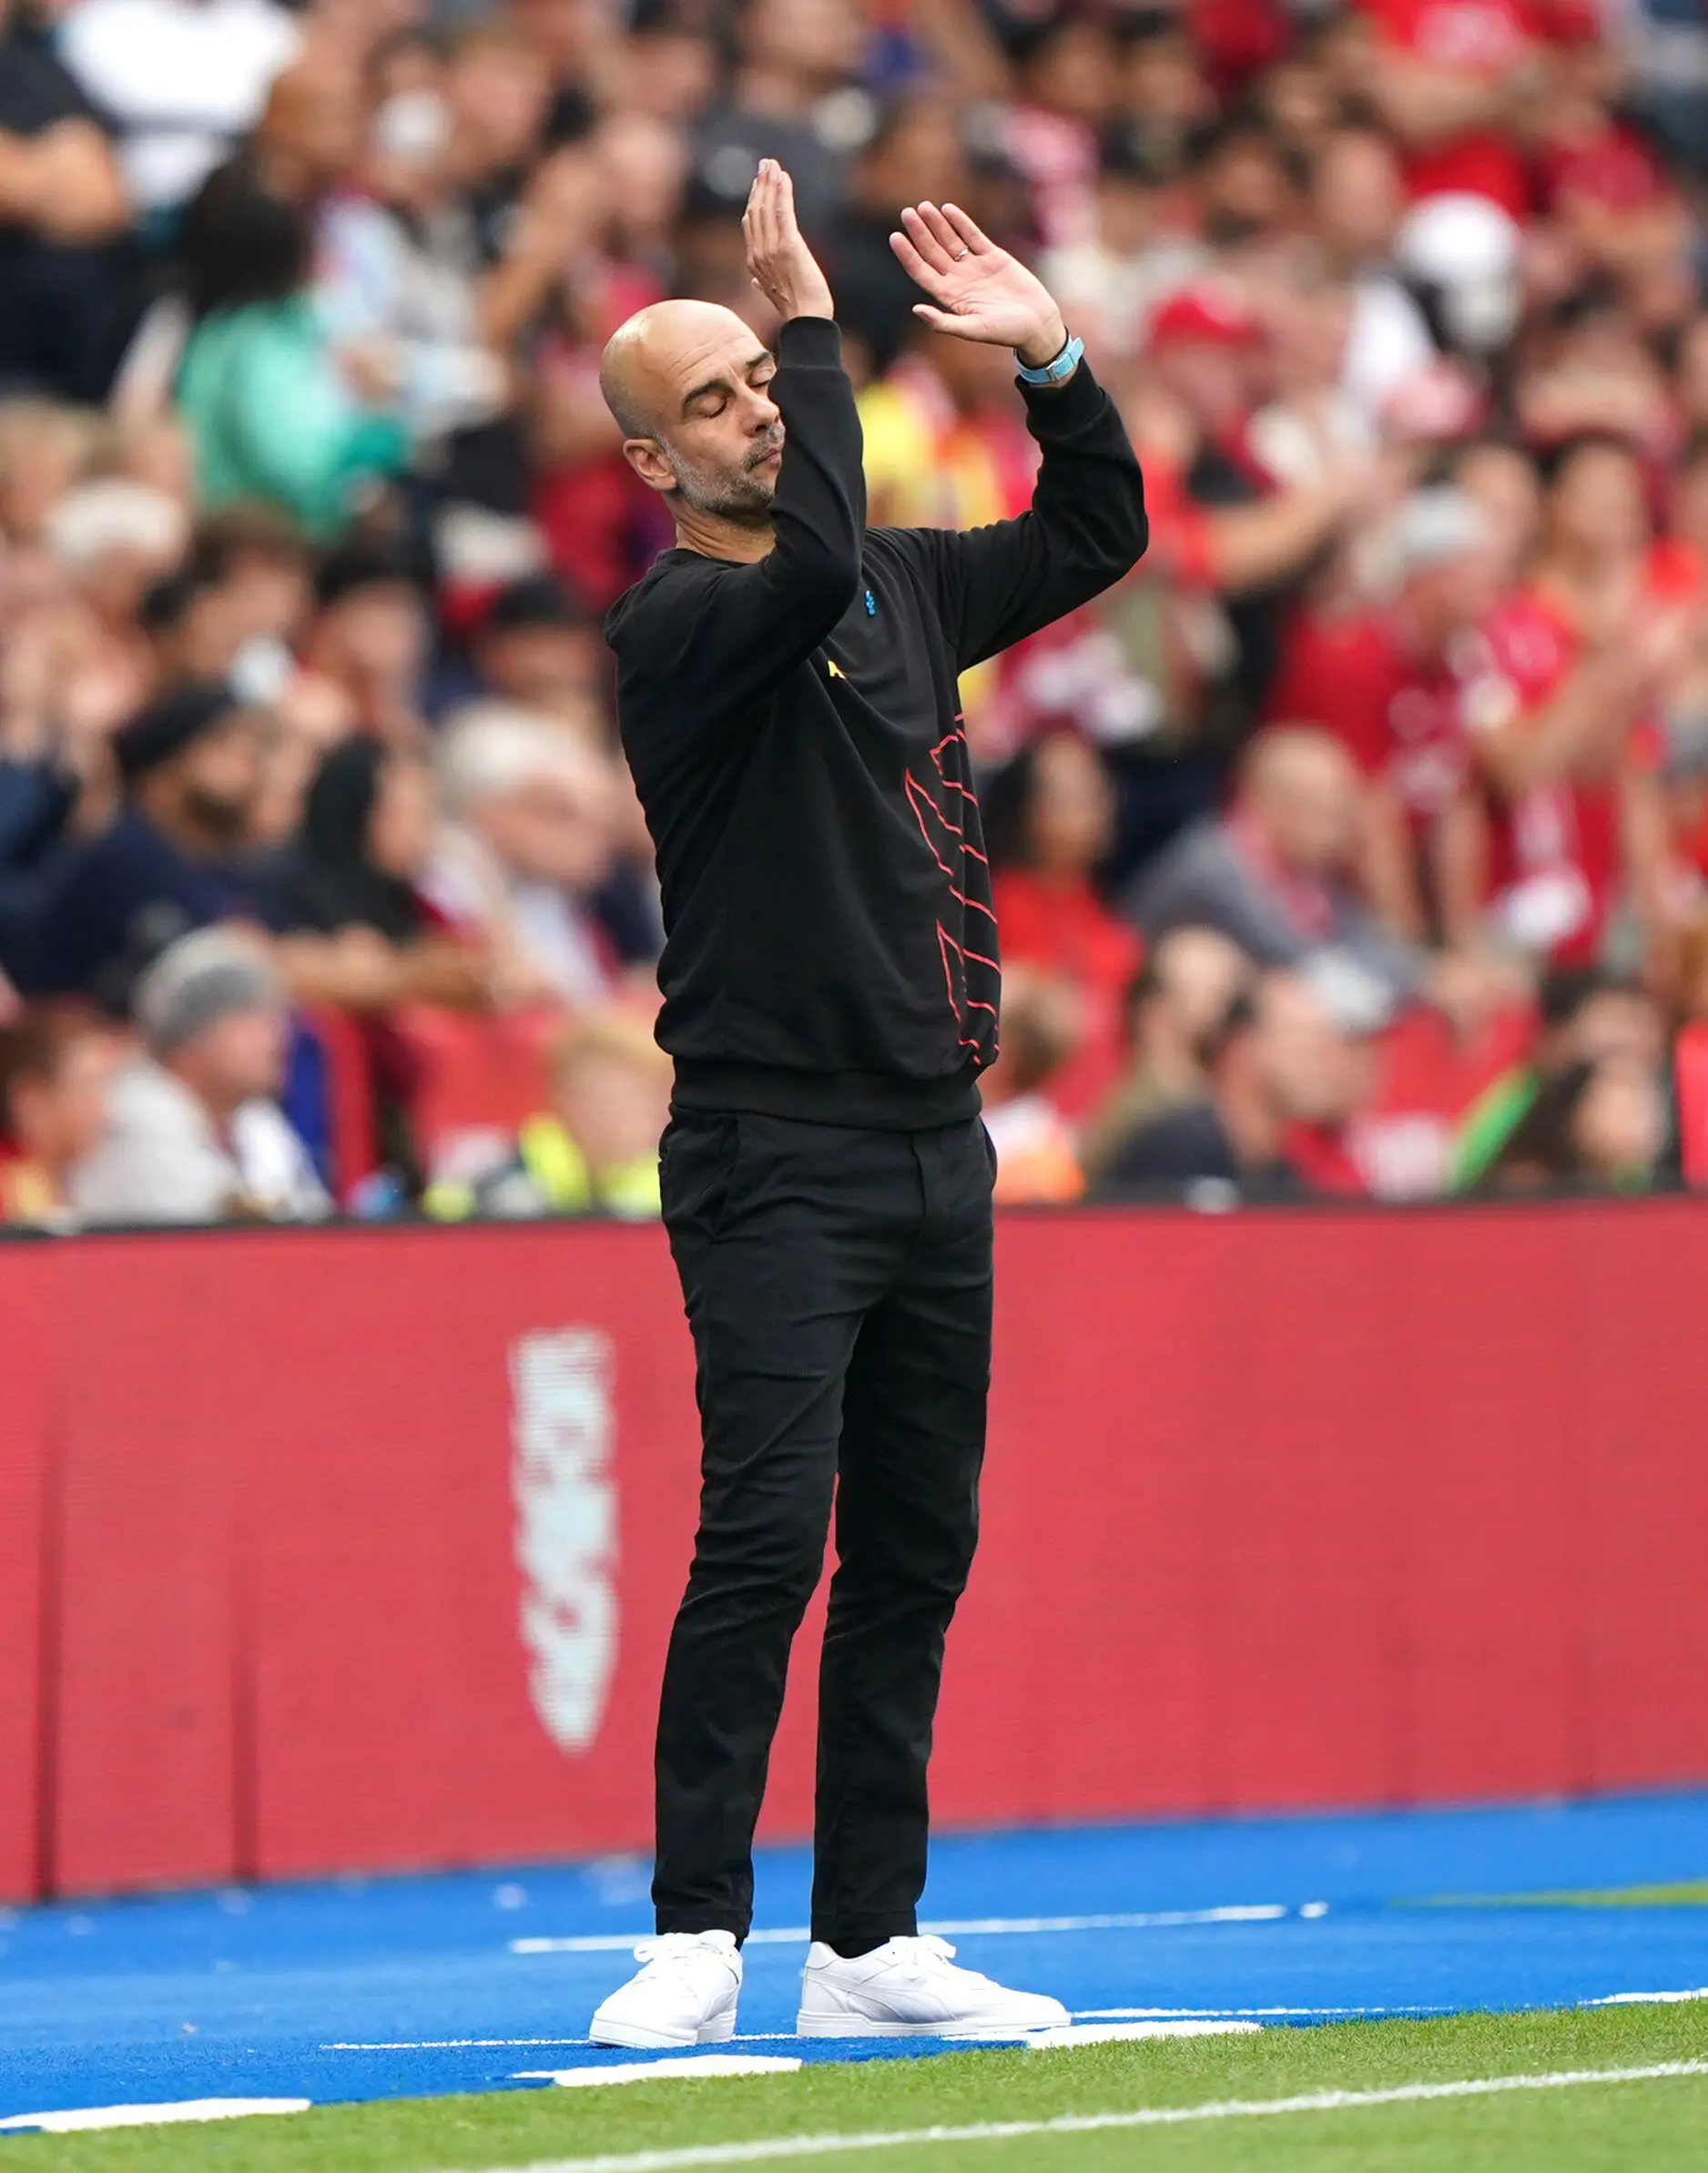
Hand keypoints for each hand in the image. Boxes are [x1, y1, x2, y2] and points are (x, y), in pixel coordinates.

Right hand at [743, 159, 832, 322]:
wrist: (807, 320)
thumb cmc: (797, 310)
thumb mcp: (774, 295)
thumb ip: (762, 284)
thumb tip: (755, 282)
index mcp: (754, 262)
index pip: (750, 223)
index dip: (754, 199)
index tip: (760, 182)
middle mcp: (758, 253)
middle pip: (755, 210)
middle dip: (760, 184)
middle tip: (766, 164)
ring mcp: (772, 249)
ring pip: (766, 208)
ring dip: (770, 183)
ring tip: (772, 164)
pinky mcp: (789, 246)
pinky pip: (783, 212)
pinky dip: (783, 192)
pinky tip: (784, 177)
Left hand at [889, 202, 1067, 367]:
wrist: (1037, 323)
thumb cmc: (1005, 332)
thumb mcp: (973, 329)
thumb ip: (944, 322)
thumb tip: (916, 310)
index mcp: (950, 297)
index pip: (922, 272)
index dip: (908, 255)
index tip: (895, 237)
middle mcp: (959, 280)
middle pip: (933, 252)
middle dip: (919, 232)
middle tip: (907, 213)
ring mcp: (975, 267)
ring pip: (951, 240)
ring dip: (937, 224)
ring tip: (923, 207)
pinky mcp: (993, 257)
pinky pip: (973, 236)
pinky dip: (961, 222)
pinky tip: (948, 210)